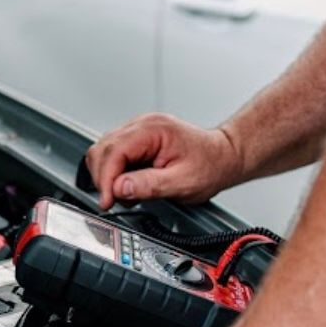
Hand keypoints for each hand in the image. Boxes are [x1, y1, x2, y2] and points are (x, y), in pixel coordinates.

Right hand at [85, 113, 243, 209]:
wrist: (223, 157)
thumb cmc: (210, 165)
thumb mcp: (182, 182)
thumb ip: (149, 185)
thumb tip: (120, 188)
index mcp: (153, 130)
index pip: (114, 152)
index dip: (106, 179)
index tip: (107, 200)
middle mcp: (142, 125)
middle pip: (102, 149)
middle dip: (103, 178)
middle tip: (113, 201)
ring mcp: (138, 131)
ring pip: (103, 151)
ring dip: (107, 175)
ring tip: (124, 193)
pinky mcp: (137, 140)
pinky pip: (113, 154)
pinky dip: (114, 172)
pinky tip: (128, 184)